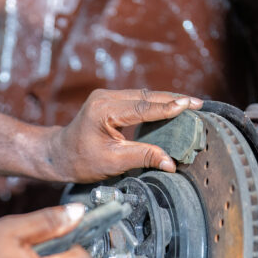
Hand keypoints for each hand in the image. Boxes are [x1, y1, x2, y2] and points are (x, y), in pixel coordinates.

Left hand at [46, 89, 202, 181]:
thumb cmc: (80, 160)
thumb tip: (170, 162)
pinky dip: (155, 103)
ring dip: (166, 100)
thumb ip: (142, 157)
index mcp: (104, 110)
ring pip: (144, 95)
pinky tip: (171, 107)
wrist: (58, 154)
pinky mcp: (110, 100)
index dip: (168, 107)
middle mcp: (106, 97)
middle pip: (146, 96)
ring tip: (190, 105)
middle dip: (173, 100)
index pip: (142, 107)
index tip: (190, 106)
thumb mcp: (113, 162)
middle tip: (199, 104)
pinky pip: (138, 99)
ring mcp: (107, 96)